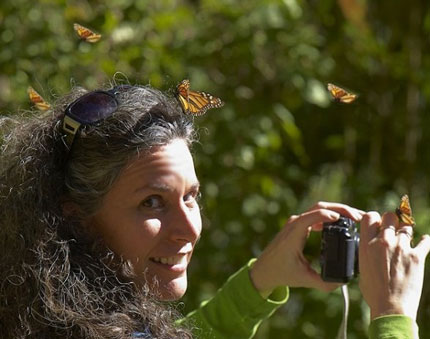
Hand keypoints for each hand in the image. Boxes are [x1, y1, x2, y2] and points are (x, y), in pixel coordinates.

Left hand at [249, 202, 363, 297]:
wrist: (264, 269)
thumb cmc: (281, 272)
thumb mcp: (303, 279)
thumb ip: (323, 283)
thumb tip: (343, 281)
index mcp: (294, 234)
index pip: (311, 216)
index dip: (327, 215)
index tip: (342, 219)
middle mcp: (294, 223)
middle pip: (319, 207)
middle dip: (340, 209)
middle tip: (359, 216)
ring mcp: (296, 222)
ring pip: (319, 208)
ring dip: (337, 210)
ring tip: (356, 217)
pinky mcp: (299, 224)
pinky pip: (316, 214)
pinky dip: (331, 215)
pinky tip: (343, 221)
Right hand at [359, 211, 429, 320]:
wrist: (390, 307)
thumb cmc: (374, 291)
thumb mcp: (362, 267)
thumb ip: (367, 251)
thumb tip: (372, 245)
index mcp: (366, 245)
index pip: (369, 216)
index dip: (374, 218)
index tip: (377, 223)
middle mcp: (383, 242)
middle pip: (389, 216)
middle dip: (392, 221)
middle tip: (393, 229)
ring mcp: (401, 248)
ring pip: (407, 227)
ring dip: (406, 232)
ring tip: (406, 239)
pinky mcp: (417, 257)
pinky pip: (425, 241)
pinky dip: (425, 241)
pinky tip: (424, 241)